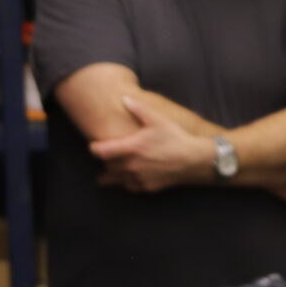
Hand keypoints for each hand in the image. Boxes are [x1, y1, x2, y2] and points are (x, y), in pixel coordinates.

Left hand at [90, 94, 212, 192]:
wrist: (192, 160)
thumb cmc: (175, 137)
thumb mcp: (157, 119)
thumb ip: (139, 109)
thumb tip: (125, 98)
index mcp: (131, 148)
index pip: (101, 152)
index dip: (94, 148)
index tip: (93, 145)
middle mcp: (131, 165)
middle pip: (107, 166)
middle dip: (104, 161)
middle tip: (104, 156)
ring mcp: (138, 178)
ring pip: (115, 180)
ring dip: (111, 174)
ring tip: (109, 170)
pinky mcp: (146, 188)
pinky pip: (129, 187)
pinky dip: (125, 182)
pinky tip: (127, 177)